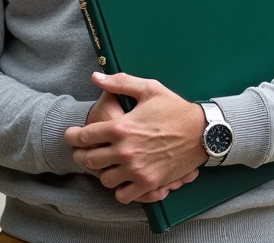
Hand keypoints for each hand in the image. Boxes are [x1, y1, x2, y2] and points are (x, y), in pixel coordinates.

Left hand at [64, 72, 205, 203]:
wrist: (202, 131)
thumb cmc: (175, 109)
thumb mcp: (149, 89)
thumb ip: (120, 83)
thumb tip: (97, 77)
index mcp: (121, 127)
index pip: (83, 137)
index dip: (72, 137)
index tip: (71, 136)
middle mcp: (125, 151)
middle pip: (89, 160)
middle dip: (82, 155)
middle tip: (84, 151)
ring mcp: (136, 169)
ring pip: (104, 179)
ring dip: (103, 171)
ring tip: (107, 164)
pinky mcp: (149, 183)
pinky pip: (123, 195)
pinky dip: (120, 189)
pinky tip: (123, 179)